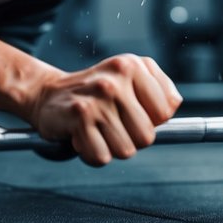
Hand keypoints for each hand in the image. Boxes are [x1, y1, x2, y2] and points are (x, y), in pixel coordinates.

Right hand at [31, 54, 182, 166]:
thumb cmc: (96, 92)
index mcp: (133, 65)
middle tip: (112, 124)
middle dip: (130, 138)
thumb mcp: (130, 78)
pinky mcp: (79, 116)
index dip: (151, 121)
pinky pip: (101, 157)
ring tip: (97, 129)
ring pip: (126, 150)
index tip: (133, 113)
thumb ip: (160, 90)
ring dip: (110, 147)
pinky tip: (83, 136)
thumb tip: (172, 108)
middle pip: (147, 136)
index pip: (165, 112)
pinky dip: (92, 154)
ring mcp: (98, 97)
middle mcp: (116, 78)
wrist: (50, 94)